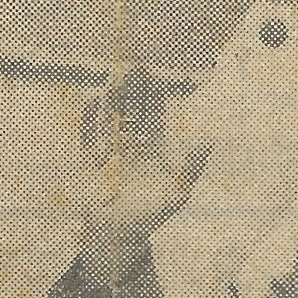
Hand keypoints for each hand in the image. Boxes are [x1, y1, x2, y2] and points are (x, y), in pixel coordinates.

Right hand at [75, 71, 211, 283]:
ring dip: (111, 95)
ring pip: (109, 114)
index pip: (154, 114)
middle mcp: (130, 141)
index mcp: (153, 146)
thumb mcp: (177, 193)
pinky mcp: (89, 155)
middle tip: (133, 64)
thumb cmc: (152, 215)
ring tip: (113, 76)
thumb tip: (209, 141)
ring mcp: (109, 146)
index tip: (156, 74)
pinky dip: (89, 114)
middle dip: (132, 87)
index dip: (155, 94)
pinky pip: (87, 130)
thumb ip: (191, 167)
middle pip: (131, 107)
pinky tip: (92, 99)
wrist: (118, 233)